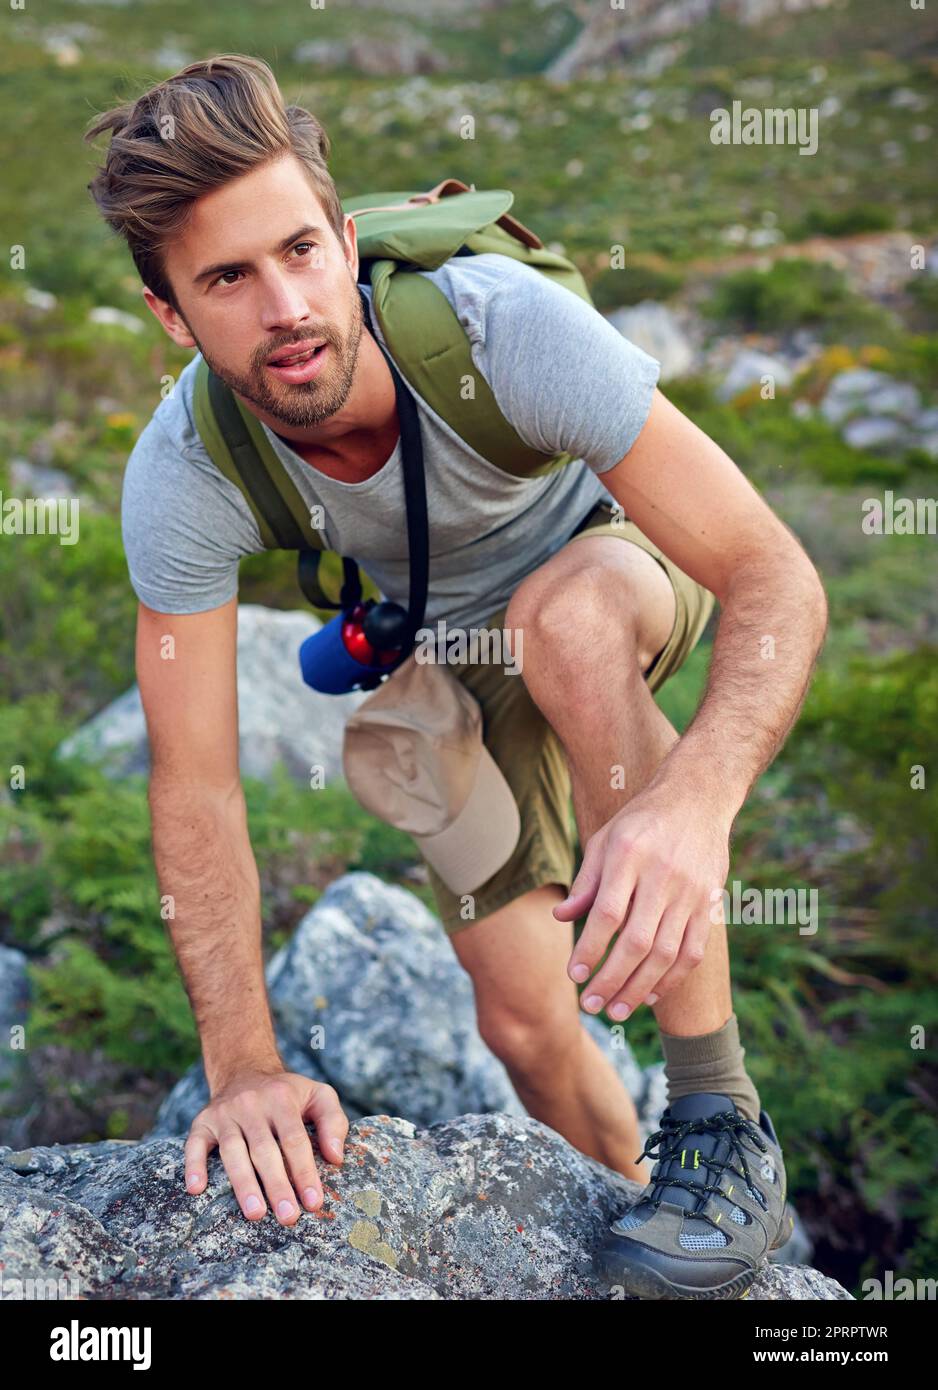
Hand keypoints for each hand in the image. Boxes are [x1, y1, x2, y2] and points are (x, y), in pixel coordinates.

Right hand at [184, 1068, 348, 1223]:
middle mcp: (251, 1104)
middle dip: (277, 1185)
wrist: (244, 1069)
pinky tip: (196, 1189)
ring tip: (256, 1213)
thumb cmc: (287, 1093)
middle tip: (288, 1217)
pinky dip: (194, 1165)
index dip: (304, 1172)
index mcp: (281, 1098)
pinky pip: (194, 1144)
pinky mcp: (202, 1122)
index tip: (314, 1202)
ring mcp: (224, 1113)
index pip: (294, 1140)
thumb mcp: (318, 1094)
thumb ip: (333, 1122)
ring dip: (244, 1184)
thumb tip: (336, 1157)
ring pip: (232, 1151)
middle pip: (264, 1150)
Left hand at [552, 786, 729, 1019]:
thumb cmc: (642, 821)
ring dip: (640, 989)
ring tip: (616, 1011)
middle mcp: (662, 876)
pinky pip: (692, 951)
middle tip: (591, 1005)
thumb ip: (586, 881)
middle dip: (611, 980)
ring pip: (666, 954)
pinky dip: (672, 979)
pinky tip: (651, 996)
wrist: (698, 797)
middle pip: (636, 941)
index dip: (590, 949)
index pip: (607, 914)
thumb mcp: (606, 838)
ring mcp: (690, 892)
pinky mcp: (709, 903)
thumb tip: (561, 917)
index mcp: (629, 856)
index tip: (574, 975)